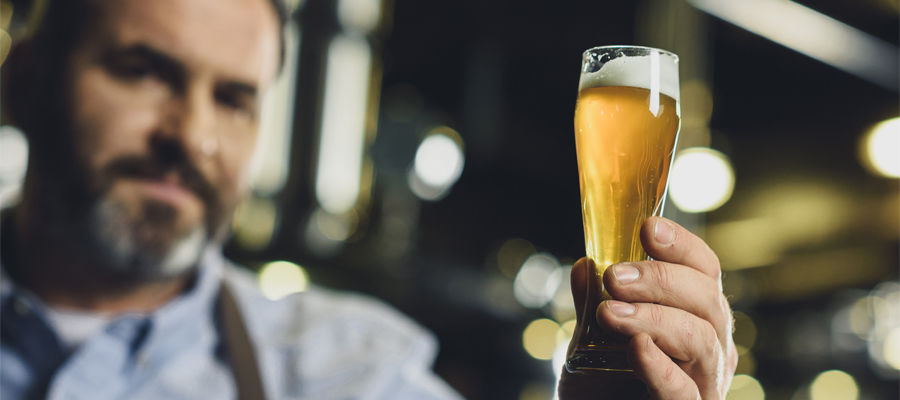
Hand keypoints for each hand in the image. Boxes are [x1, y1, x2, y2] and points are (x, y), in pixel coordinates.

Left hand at [558, 217, 737, 399]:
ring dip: (655, 317)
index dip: (682, 246)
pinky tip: (636, 349)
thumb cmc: (600, 390)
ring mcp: (703, 385)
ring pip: (701, 339)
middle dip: (662, 280)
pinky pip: (684, 391)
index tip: (647, 226)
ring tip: (610, 313)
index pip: (704, 273)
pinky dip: (660, 366)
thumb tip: (583, 265)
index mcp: (694, 321)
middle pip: (708, 301)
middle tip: (616, 276)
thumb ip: (592, 307)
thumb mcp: (589, 344)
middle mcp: (709, 351)